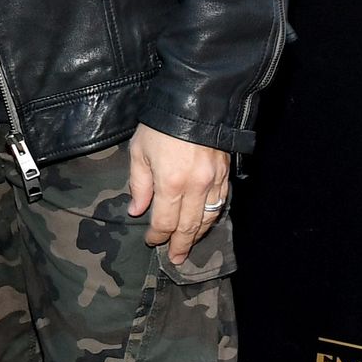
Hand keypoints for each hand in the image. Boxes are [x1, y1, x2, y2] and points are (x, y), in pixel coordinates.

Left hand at [126, 124, 229, 264]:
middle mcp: (195, 187)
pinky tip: (205, 222)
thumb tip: (137, 211)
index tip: (151, 241)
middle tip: (176, 258)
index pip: (165, 221)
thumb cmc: (160, 126)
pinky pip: (220, 203)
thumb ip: (139, 184)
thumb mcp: (139, 151)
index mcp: (170, 183)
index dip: (158, 235)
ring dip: (198, 235)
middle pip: (188, 226)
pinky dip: (212, 217)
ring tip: (189, 245)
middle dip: (180, 244)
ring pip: (208, 218)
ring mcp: (213, 182)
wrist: (195, 103)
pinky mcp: (225, 174)